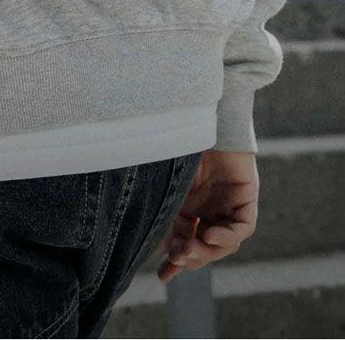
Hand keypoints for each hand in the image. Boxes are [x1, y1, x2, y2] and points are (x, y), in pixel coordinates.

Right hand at [157, 149, 257, 281]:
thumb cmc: (178, 146)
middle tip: (175, 261)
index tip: (162, 275)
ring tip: (188, 250)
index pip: (185, 239)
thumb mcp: (168, 186)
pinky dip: (226, 236)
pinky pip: (241, 228)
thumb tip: (150, 242)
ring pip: (222, 242)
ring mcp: (229, 205)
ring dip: (205, 251)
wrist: (202, 120)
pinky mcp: (246, 199)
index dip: (175, 259)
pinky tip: (209, 235)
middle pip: (204, 245)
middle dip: (190, 257)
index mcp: (189, 206)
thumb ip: (163, 212)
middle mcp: (210, 208)